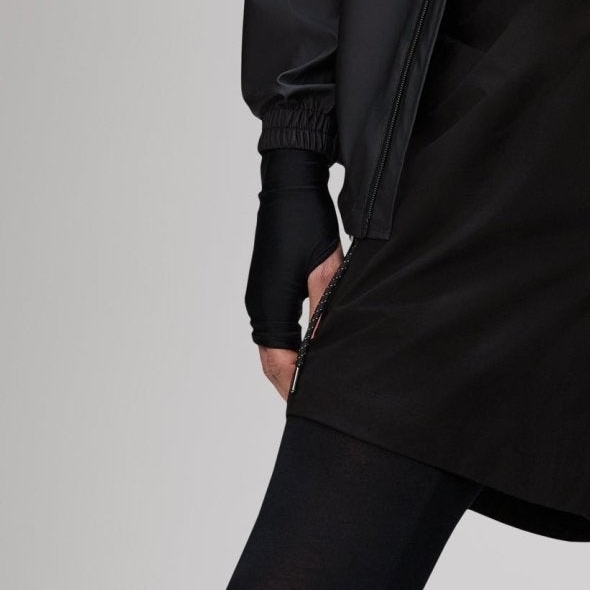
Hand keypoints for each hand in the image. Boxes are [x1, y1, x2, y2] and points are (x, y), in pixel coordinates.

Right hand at [245, 147, 341, 399]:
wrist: (291, 184)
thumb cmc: (306, 221)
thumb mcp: (325, 267)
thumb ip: (326, 308)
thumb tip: (329, 344)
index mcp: (270, 307)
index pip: (280, 365)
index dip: (297, 387)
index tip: (316, 405)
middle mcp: (260, 305)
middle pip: (273, 360)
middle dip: (294, 382)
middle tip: (322, 401)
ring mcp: (262, 295)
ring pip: (275, 345)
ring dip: (293, 365)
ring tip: (320, 381)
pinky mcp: (269, 286)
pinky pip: (277, 327)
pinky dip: (293, 345)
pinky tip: (315, 348)